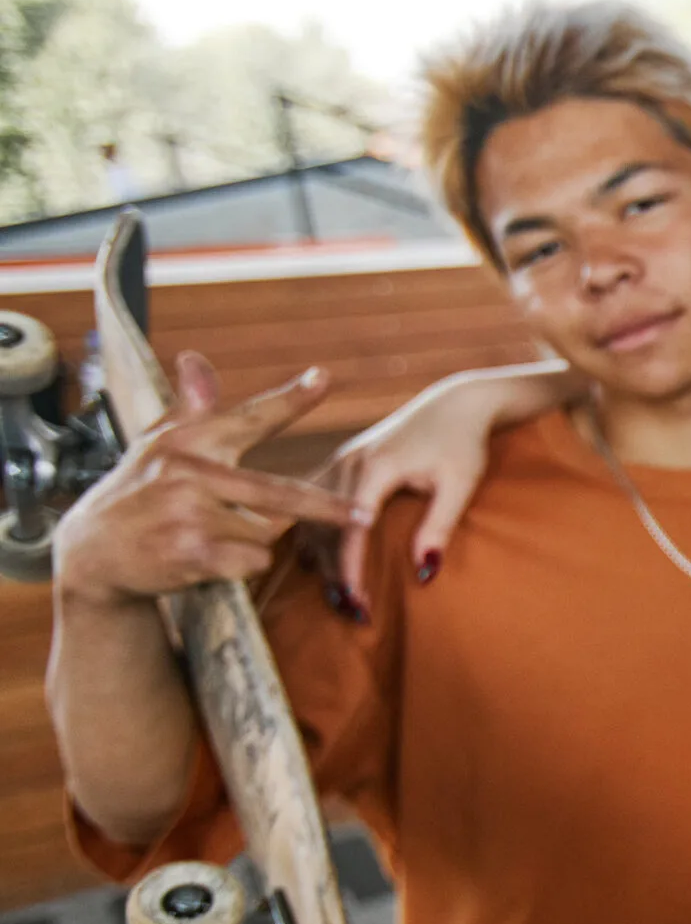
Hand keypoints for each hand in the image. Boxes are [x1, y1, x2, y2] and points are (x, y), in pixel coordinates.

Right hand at [54, 354, 363, 605]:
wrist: (94, 552)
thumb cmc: (137, 491)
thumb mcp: (158, 444)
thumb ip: (190, 406)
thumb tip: (195, 357)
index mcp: (189, 439)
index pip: (249, 417)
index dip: (289, 400)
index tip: (323, 377)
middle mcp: (190, 471)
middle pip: (280, 493)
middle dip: (327, 508)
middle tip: (364, 515)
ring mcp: (189, 513)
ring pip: (265, 534)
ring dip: (252, 541)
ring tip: (208, 535)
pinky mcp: (190, 552)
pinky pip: (251, 562)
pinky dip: (241, 566)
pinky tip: (205, 559)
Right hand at [319, 374, 504, 602]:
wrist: (454, 406)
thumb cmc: (463, 445)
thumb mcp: (461, 484)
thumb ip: (440, 525)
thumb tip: (424, 573)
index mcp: (374, 468)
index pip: (350, 530)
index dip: (351, 572)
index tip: (359, 605)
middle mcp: (347, 464)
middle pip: (323, 528)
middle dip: (334, 573)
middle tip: (353, 612)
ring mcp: (339, 462)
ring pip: (311, 517)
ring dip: (320, 557)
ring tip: (340, 595)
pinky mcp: (340, 464)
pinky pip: (312, 504)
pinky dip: (315, 534)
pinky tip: (324, 563)